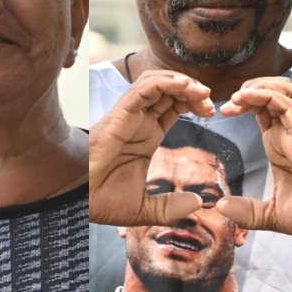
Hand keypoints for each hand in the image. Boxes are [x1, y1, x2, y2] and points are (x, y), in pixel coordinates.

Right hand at [90, 70, 215, 226]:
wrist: (79, 202)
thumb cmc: (102, 202)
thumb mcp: (145, 209)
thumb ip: (171, 208)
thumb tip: (198, 204)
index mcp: (146, 136)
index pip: (174, 107)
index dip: (194, 104)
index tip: (212, 113)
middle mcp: (139, 121)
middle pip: (169, 90)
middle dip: (193, 90)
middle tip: (211, 102)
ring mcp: (129, 116)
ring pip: (158, 83)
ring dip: (182, 82)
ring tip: (202, 92)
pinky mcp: (119, 114)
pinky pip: (143, 89)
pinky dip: (165, 82)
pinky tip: (185, 86)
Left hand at [216, 77, 291, 237]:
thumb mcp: (268, 215)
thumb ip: (245, 211)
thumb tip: (220, 206)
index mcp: (280, 144)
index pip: (263, 109)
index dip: (243, 103)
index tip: (222, 111)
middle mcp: (290, 133)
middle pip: (273, 92)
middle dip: (249, 88)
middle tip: (228, 101)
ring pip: (283, 90)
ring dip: (258, 86)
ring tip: (237, 96)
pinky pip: (287, 104)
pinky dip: (265, 95)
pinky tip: (245, 99)